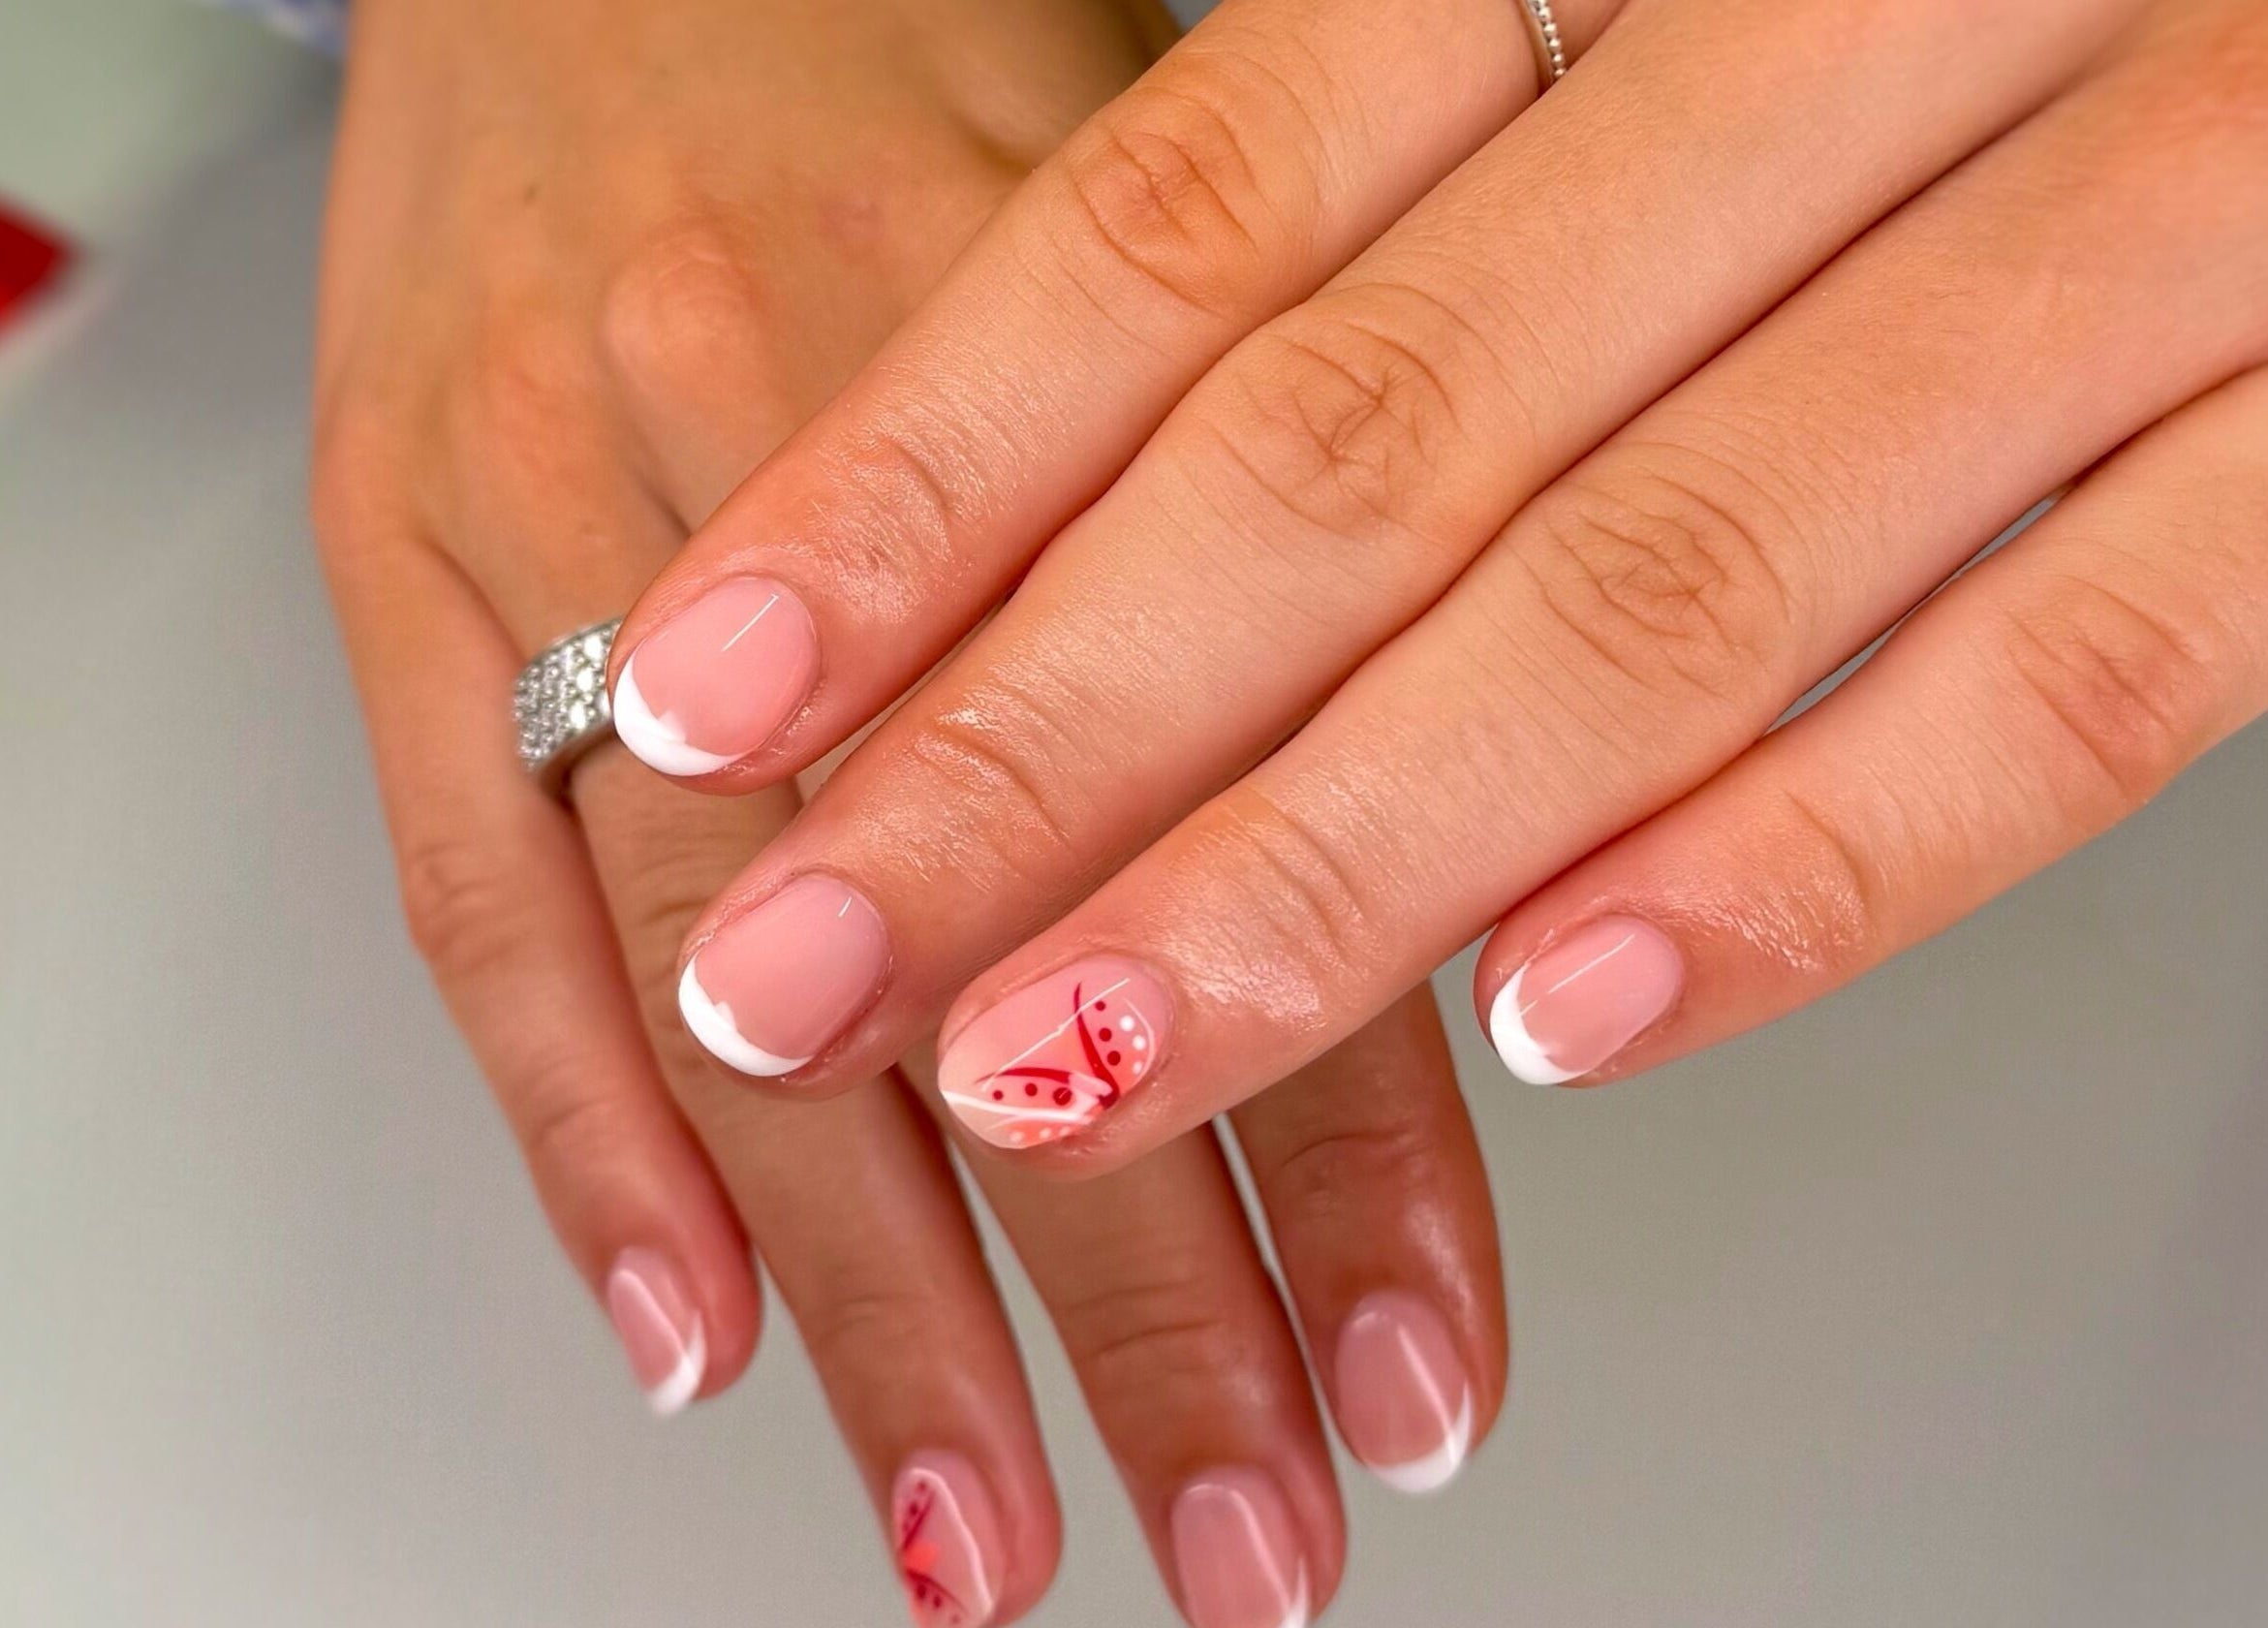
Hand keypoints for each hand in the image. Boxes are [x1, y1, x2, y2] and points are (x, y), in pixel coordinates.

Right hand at [313, 0, 1507, 1619]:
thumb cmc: (914, 61)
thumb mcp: (1184, 233)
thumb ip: (1296, 540)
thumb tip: (1459, 871)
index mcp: (1076, 353)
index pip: (1250, 822)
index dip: (1351, 1132)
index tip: (1427, 1366)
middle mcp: (822, 462)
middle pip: (996, 942)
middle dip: (1139, 1286)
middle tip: (1246, 1528)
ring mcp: (575, 513)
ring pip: (744, 965)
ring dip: (877, 1289)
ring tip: (985, 1522)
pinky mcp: (395, 552)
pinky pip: (470, 887)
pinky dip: (577, 1137)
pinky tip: (695, 1334)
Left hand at [614, 0, 2266, 1164]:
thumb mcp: (1695, 28)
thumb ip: (1436, 222)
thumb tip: (1098, 536)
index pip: (1200, 224)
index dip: (932, 475)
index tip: (709, 688)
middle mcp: (1870, 32)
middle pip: (1365, 442)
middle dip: (1046, 746)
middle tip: (801, 967)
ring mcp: (2151, 209)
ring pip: (1657, 586)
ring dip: (1328, 870)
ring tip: (1064, 1068)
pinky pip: (2079, 669)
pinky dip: (1809, 860)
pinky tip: (1553, 1024)